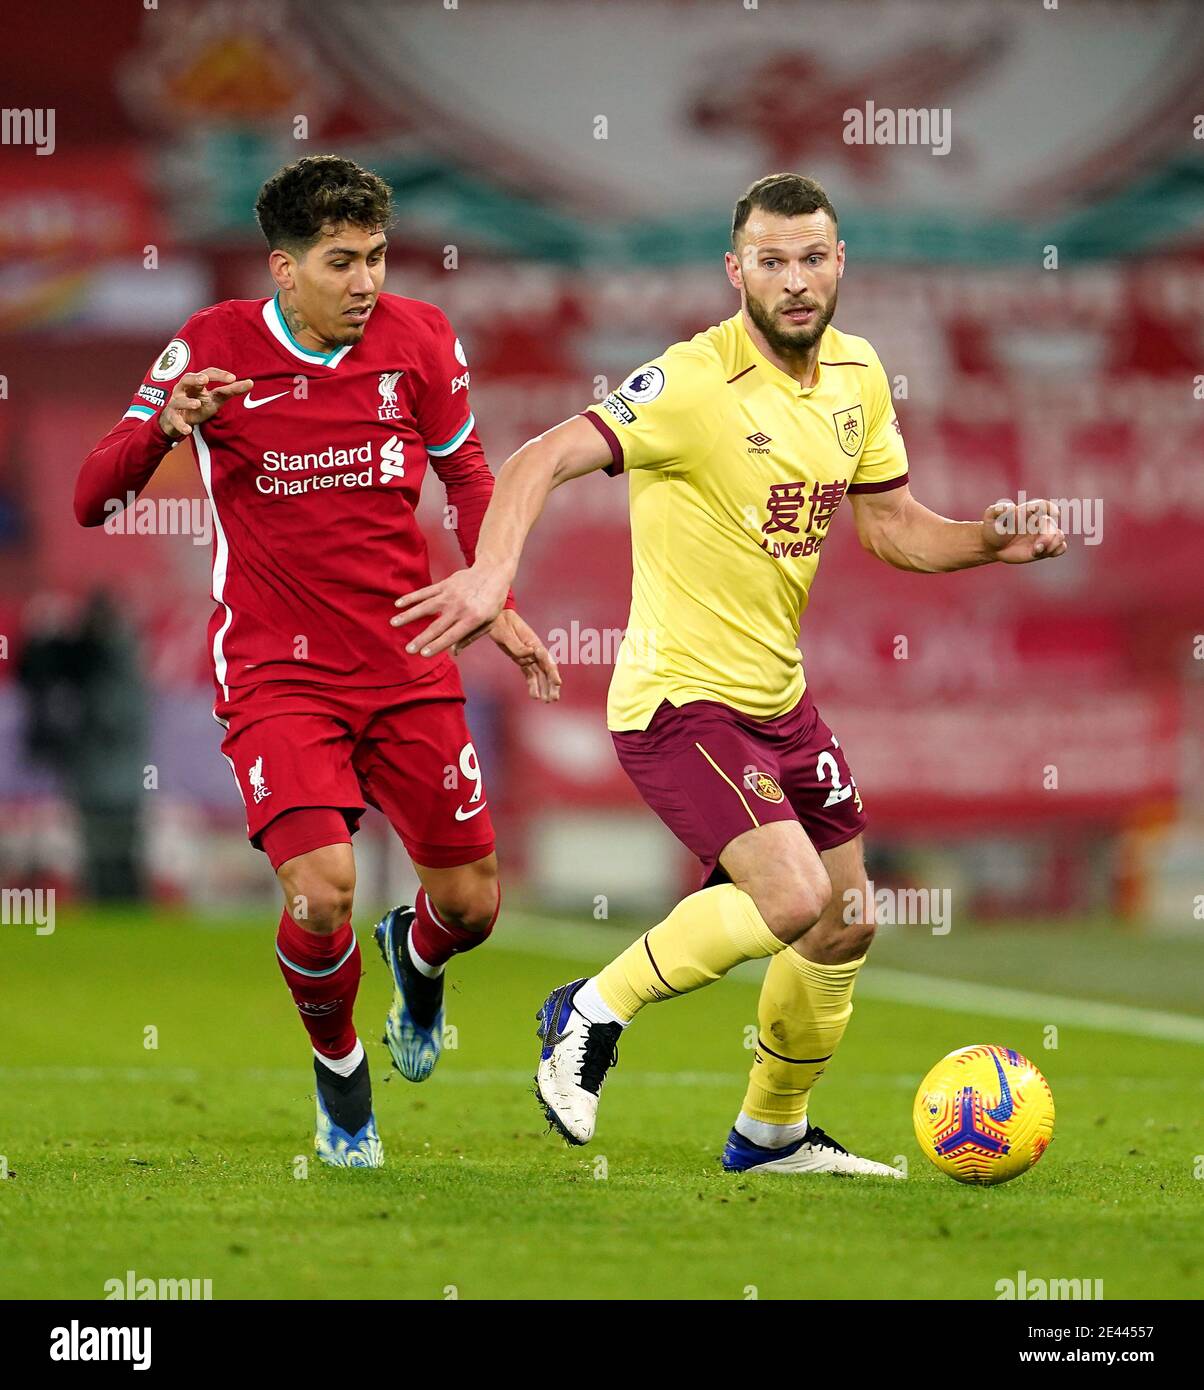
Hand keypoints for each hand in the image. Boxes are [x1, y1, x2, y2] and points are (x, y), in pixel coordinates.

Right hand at [159, 369, 253, 440]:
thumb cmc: (199, 405)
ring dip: (187, 402)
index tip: (232, 378)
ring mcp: (176, 403)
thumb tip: (251, 382)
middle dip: (194, 379)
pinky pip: (175, 420)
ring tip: (197, 404)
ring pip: (179, 400)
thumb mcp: (216, 398)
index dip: (219, 374)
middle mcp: (184, 390)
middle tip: (205, 379)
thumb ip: (231, 390)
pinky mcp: (173, 417)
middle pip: (186, 379)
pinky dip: (181, 425)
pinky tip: (188, 430)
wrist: (179, 421)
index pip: (207, 373)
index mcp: (196, 383)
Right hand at [391, 564, 510, 655]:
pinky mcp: (445, 585)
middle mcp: (459, 608)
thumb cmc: (492, 602)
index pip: (451, 636)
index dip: (437, 646)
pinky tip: (398, 604)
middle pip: (436, 626)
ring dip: (409, 616)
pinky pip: (425, 592)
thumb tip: (453, 652)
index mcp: (472, 619)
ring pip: (426, 607)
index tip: (423, 654)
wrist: (493, 572)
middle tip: (408, 649)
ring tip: (394, 623)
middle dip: (421, 639)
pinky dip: (411, 598)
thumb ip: (470, 637)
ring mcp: (450, 595)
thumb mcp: (488, 622)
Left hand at [484, 609, 560, 700]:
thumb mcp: (506, 634)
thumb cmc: (501, 623)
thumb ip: (517, 646)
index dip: (553, 672)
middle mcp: (535, 650)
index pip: (546, 660)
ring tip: (547, 701)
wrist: (496, 617)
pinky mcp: (522, 659)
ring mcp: (529, 655)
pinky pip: (529, 674)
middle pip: (546, 670)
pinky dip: (533, 684)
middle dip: (551, 684)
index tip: (558, 683)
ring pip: (539, 674)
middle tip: (554, 698)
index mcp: (534, 643)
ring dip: (544, 687)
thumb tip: (530, 654)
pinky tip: (535, 696)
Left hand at [982, 499, 1067, 563]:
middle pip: (1051, 524)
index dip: (1050, 508)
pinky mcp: (1044, 548)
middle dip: (1048, 536)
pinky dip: (1058, 550)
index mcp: (1028, 512)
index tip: (1054, 513)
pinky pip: (1060, 547)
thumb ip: (997, 510)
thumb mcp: (990, 517)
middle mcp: (1038, 522)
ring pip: (1059, 535)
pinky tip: (1044, 553)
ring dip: (1053, 544)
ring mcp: (1043, 535)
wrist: (993, 545)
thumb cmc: (992, 528)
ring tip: (1037, 551)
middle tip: (1037, 547)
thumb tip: (1009, 507)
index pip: (1042, 505)